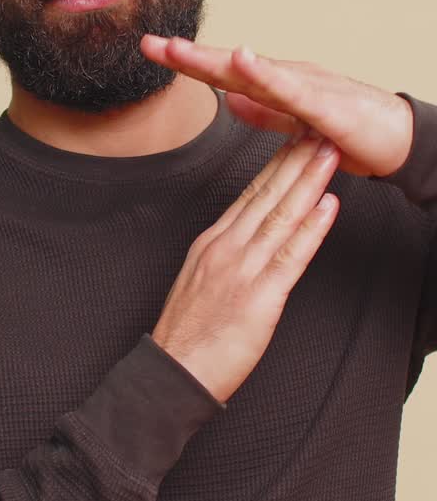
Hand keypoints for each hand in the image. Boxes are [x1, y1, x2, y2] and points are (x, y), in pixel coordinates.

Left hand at [140, 36, 412, 177]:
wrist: (398, 140)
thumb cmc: (349, 130)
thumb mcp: (295, 123)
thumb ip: (264, 110)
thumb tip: (228, 99)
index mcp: (274, 87)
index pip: (222, 72)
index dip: (186, 62)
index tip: (151, 51)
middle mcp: (285, 78)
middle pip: (228, 66)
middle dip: (188, 55)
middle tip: (149, 43)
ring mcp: (304, 87)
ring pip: (252, 72)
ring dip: (214, 59)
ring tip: (181, 49)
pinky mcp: (324, 104)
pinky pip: (289, 89)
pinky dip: (264, 73)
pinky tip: (243, 60)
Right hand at [150, 134, 340, 401]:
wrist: (172, 373)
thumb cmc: (187, 336)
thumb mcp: (198, 281)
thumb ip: (224, 255)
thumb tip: (247, 238)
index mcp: (212, 242)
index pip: (250, 193)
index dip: (276, 163)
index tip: (294, 136)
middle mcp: (225, 248)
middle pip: (267, 194)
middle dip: (296, 158)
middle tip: (318, 126)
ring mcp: (241, 270)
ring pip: (281, 216)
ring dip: (309, 181)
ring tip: (329, 152)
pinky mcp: (258, 298)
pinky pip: (290, 257)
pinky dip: (311, 229)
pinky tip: (328, 205)